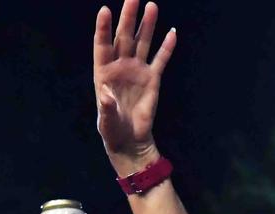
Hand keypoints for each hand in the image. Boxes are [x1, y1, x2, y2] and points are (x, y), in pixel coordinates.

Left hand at [93, 0, 175, 172]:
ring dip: (147, 25)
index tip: (105, 10)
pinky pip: (160, 59)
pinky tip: (172, 32)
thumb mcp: (106, 120)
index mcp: (103, 72)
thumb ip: (106, 107)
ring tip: (152, 6)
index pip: (102, 44)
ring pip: (142, 42)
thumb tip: (105, 95)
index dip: (103, 28)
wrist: (130, 139)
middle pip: (124, 36)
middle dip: (128, 17)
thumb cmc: (112, 129)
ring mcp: (137, 70)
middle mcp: (120, 66)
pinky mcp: (153, 79)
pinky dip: (166, 47)